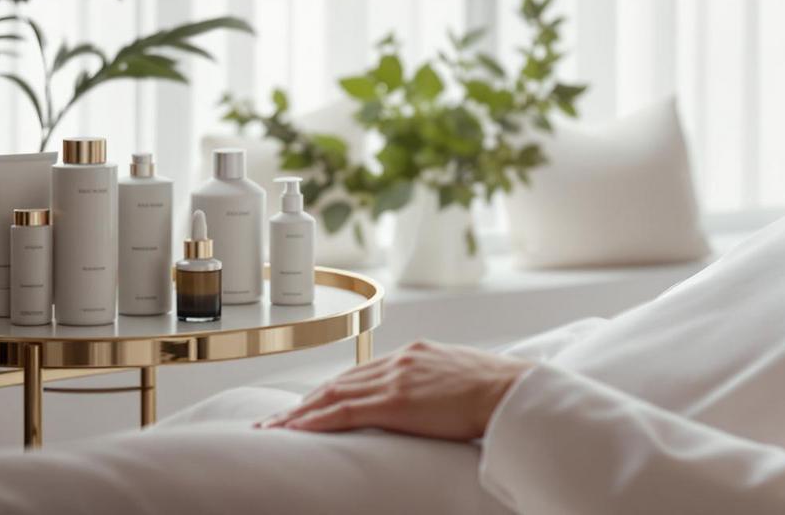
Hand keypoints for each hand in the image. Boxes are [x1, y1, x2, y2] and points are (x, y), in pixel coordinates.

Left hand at [256, 340, 536, 439]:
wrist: (511, 391)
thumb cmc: (497, 391)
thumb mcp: (461, 379)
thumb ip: (436, 385)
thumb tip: (429, 403)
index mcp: (416, 354)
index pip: (362, 372)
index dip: (331, 390)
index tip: (311, 404)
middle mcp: (400, 360)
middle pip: (340, 381)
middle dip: (305, 402)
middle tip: (276, 420)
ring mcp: (396, 378)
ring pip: (333, 395)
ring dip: (299, 413)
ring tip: (273, 429)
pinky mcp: (395, 401)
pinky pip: (343, 411)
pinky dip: (314, 420)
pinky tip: (294, 430)